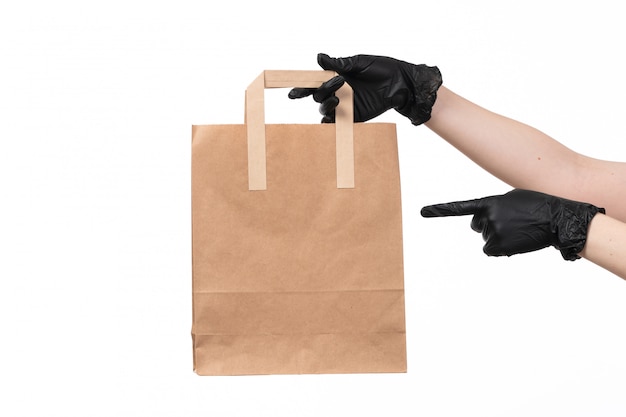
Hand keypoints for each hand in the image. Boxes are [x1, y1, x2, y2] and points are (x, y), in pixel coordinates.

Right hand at [288, 53, 441, 124]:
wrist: (402, 84)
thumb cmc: (383, 69)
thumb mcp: (360, 63)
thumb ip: (339, 64)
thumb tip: (319, 58)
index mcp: (338, 77)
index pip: (315, 82)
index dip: (302, 87)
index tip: (292, 94)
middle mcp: (339, 92)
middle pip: (318, 96)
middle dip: (322, 91)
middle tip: (339, 83)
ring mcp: (346, 105)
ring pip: (325, 110)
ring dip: (325, 106)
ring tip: (337, 100)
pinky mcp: (355, 117)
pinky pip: (337, 123)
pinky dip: (330, 123)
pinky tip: (329, 119)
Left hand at [420, 189, 604, 259]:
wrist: (556, 218)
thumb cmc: (537, 205)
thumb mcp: (512, 198)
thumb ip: (495, 206)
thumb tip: (488, 222)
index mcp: (488, 202)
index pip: (459, 208)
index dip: (439, 210)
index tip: (421, 212)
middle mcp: (487, 217)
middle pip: (477, 226)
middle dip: (488, 225)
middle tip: (510, 222)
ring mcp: (492, 232)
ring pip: (487, 239)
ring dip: (500, 237)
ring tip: (519, 230)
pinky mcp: (499, 246)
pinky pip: (491, 250)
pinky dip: (501, 249)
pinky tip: (517, 242)